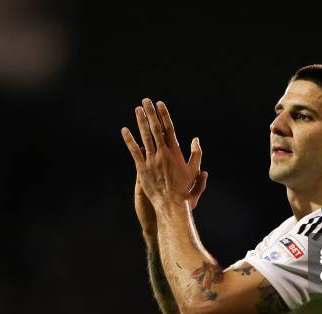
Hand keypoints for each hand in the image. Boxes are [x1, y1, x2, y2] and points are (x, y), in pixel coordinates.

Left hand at [123, 99, 208, 213]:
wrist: (172, 205)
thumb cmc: (185, 190)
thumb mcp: (195, 171)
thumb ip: (196, 154)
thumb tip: (196, 139)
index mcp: (175, 153)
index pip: (169, 129)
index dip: (164, 115)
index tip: (160, 104)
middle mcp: (163, 153)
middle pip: (156, 129)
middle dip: (151, 113)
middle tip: (146, 101)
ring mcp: (151, 161)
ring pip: (145, 137)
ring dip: (141, 122)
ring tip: (138, 110)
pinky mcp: (142, 169)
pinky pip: (134, 151)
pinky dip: (129, 140)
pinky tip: (124, 130)